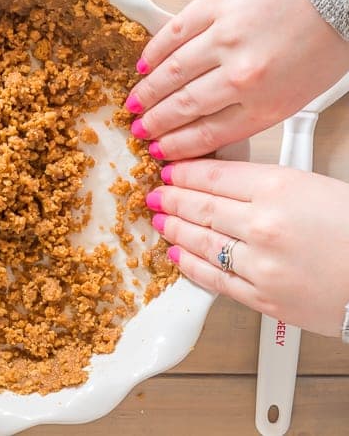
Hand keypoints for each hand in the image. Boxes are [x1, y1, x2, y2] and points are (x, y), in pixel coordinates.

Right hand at [127, 0, 348, 159]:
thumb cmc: (330, 31)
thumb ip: (258, 108)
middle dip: (156, 123)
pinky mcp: (215, 3)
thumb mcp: (302, 90)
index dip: (178, 146)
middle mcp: (242, 75)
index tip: (161, 151)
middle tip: (140, 130)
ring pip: (173, 73)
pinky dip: (155, 52)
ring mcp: (225, 37)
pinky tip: (144, 65)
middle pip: (184, 107)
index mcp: (267, 103)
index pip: (208, 134)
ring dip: (149, 92)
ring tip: (136, 103)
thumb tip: (216, 123)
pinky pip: (175, 33)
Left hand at [146, 159, 348, 336]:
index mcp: (280, 188)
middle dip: (170, 198)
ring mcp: (260, 264)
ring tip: (160, 220)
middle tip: (155, 195)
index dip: (183, 172)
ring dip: (173, 229)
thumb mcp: (314, 186)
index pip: (214, 175)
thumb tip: (223, 182)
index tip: (169, 170)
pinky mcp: (261, 297)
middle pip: (200, 206)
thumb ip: (266, 183)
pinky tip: (175, 254)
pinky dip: (188, 264)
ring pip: (199, 241)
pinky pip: (212, 278)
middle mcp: (264, 225)